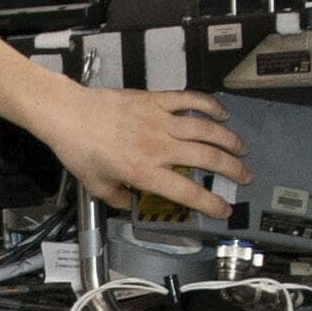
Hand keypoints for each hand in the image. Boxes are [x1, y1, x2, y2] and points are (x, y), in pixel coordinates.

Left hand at [40, 83, 246, 219]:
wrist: (68, 114)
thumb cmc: (78, 148)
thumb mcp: (96, 186)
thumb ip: (119, 198)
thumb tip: (132, 203)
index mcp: (144, 172)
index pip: (188, 193)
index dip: (211, 205)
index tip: (223, 210)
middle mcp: (157, 146)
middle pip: (208, 158)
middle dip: (232, 170)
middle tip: (243, 176)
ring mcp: (158, 120)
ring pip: (206, 129)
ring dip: (228, 139)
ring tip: (241, 148)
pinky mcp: (155, 101)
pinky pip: (189, 100)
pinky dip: (208, 105)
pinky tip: (221, 113)